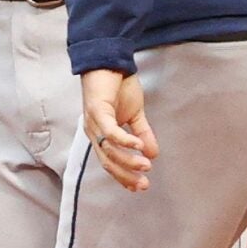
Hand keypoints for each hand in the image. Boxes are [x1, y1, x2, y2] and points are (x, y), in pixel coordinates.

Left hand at [81, 69, 157, 190]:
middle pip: (108, 162)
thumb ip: (142, 134)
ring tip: (146, 166)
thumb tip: (153, 154)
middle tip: (144, 184)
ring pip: (109, 150)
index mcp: (101, 134)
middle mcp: (93, 132)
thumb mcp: (135, 114)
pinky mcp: (97, 110)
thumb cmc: (118, 86)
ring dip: (128, 161)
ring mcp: (93, 122)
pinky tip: (139, 147)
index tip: (139, 187)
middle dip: (126, 176)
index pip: (110, 162)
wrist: (110, 60)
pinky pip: (111, 131)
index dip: (123, 177)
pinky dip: (125, 141)